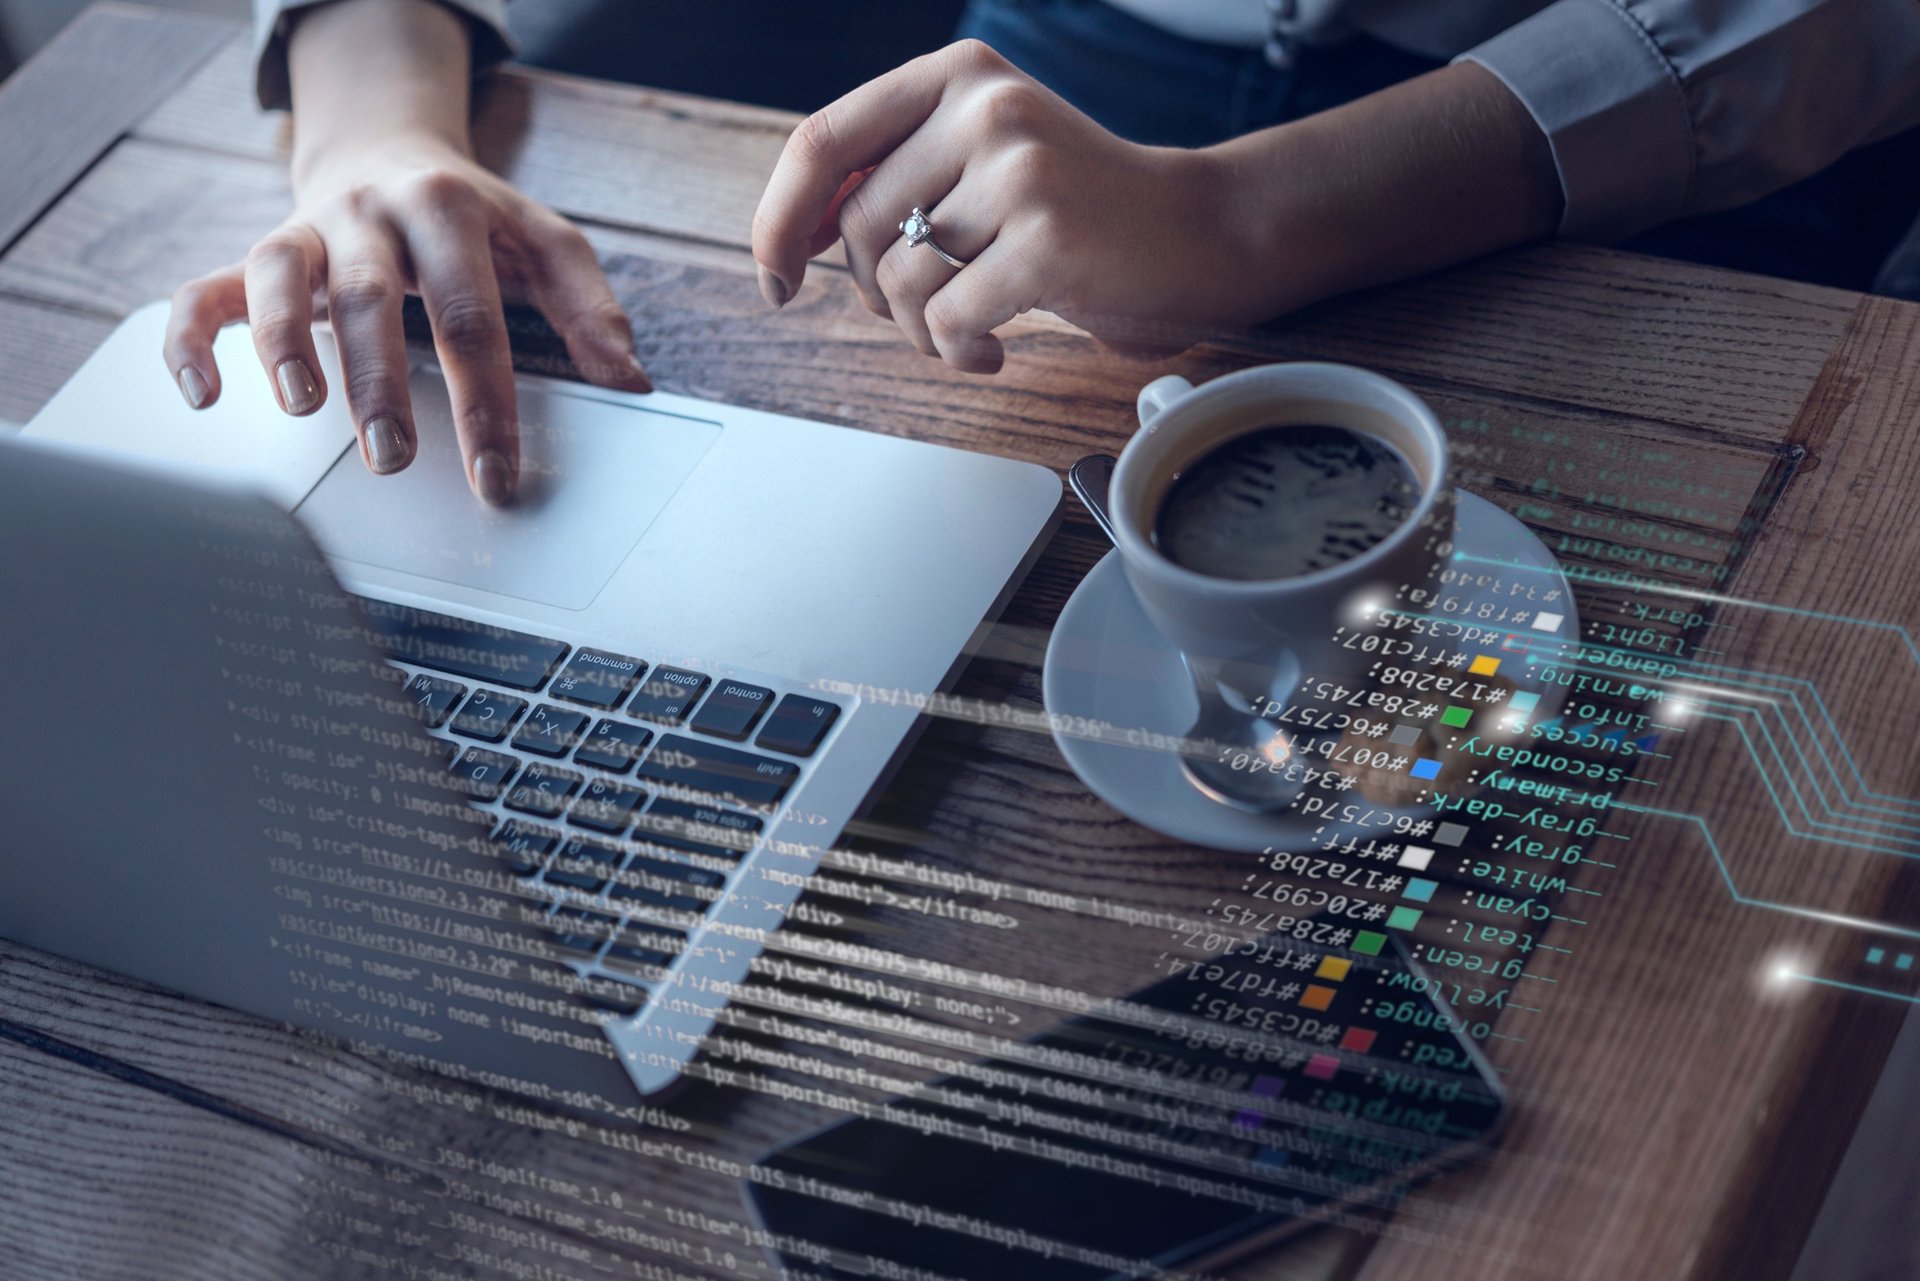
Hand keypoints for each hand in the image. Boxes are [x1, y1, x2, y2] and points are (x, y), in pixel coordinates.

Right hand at [163, 138, 649, 503]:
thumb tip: (632, 381)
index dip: (486, 402)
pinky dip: (192, 338)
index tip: (496, 477)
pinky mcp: (255, 254)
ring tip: (302, 409)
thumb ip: (590, 308)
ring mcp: (308, 232)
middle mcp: (371, 214)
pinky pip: (207, 291)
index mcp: (450, 211)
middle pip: (373, 301)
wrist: (389, 152)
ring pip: (282, 281)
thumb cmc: (476, 220)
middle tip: (394, 459)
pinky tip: (206, 395)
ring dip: (285, 347)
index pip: (472, 317)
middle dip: (381, 384)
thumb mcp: (545, 244)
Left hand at [752, 40, 1263, 373]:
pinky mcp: (1046, 237)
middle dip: (874, 296)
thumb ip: (895, 177)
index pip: (822, 143)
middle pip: (856, 228)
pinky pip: (948, 319)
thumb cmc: (1078, 213)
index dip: (778, 220)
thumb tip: (786, 236)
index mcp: (957, 77)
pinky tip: (995, 349)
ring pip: (898, 281)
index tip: (775, 279)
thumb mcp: (981, 163)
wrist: (1197, 234)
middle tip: (928, 315)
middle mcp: (985, 107)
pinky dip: (959, 353)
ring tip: (969, 333)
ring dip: (921, 333)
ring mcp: (1019, 168)